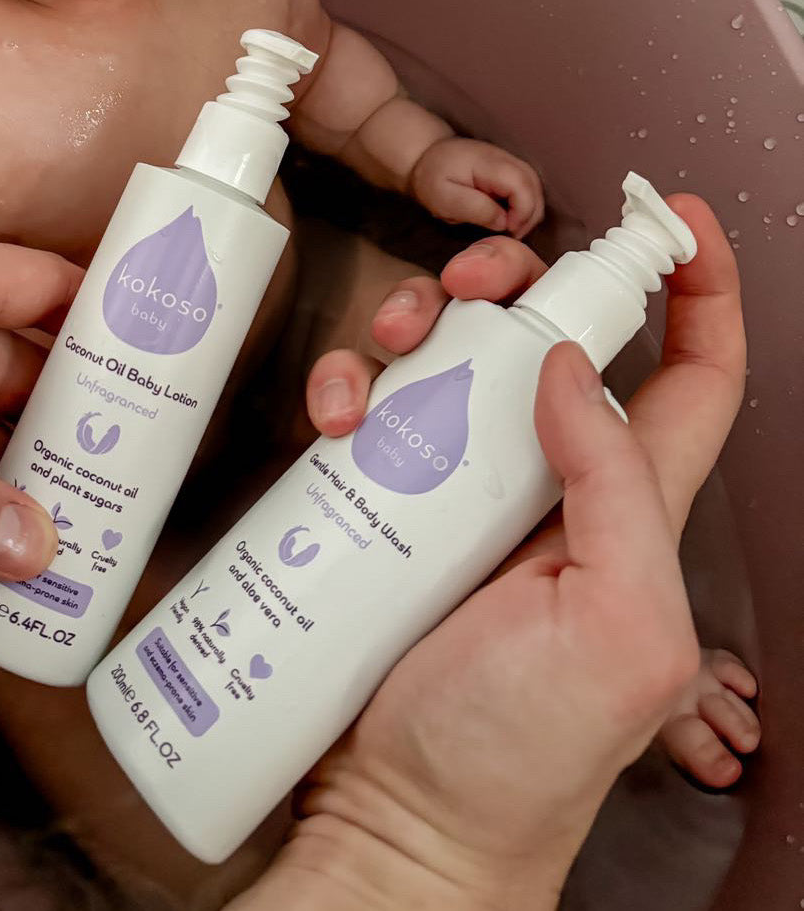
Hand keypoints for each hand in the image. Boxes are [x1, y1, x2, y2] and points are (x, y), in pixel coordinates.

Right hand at [246, 198, 742, 910]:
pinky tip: (333, 418)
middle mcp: (548, 482)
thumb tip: (567, 368)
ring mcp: (461, 489)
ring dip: (417, 322)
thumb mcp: (617, 632)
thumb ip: (617, 493)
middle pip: (550, 333)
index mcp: (632, 508)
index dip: (702, 290)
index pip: (693, 376)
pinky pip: (373, 412)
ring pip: (453, 356)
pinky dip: (348, 389)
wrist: (396, 821)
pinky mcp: (384, 501)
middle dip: (518, 276)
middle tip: (474, 277)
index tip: (680, 216)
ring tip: (380, 352)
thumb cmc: (516, 756)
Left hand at [410, 136, 543, 237]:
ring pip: (536, 188)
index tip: (508, 230)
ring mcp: (510, 161)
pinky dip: (525, 206)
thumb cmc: (432, 179)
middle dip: (529, 216)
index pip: (522, 186)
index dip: (522, 213)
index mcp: (489, 163)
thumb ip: (475, 209)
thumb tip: (504, 221)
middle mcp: (506, 158)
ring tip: (510, 229)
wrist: (427, 157)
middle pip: (535, 187)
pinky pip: (528, 188)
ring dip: (529, 212)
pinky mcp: (510, 169)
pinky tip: (509, 218)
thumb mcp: (444, 198)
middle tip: (511, 236)